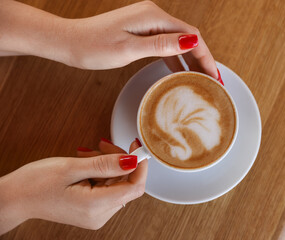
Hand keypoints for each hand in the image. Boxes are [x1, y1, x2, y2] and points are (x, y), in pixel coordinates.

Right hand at [0, 139, 147, 233]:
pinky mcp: (92, 210)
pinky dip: (100, 172)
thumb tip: (132, 160)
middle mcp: (99, 215)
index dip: (140, 165)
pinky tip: (86, 164)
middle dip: (118, 160)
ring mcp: (96, 214)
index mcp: (95, 206)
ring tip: (87, 154)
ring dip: (107, 164)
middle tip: (103, 144)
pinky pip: (106, 187)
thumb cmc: (35, 183)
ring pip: (116, 183)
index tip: (136, 147)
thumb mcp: (71, 167)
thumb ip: (105, 165)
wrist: (14, 198)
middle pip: (126, 183)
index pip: (134, 187)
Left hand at [64, 1, 217, 77]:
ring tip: (200, 79)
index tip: (214, 75)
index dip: (205, 56)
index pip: (190, 35)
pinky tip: (180, 71)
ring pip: (177, 41)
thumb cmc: (94, 46)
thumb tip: (191, 41)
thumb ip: (161, 45)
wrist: (70, 42)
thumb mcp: (130, 48)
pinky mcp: (141, 30)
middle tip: (212, 81)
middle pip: (187, 37)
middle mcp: (153, 16)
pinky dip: (175, 58)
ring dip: (190, 59)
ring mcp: (147, 23)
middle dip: (201, 59)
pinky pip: (165, 44)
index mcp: (153, 17)